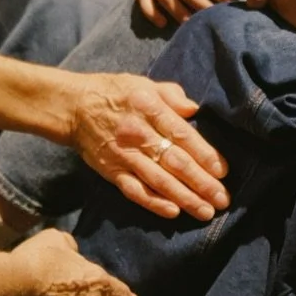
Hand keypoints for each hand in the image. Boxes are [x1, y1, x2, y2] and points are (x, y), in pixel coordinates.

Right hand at [67, 72, 228, 220]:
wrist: (72, 107)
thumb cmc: (113, 92)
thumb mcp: (142, 83)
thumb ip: (171, 94)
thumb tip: (195, 109)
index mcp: (149, 108)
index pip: (182, 134)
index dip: (204, 154)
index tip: (223, 171)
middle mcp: (138, 133)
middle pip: (174, 161)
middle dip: (201, 183)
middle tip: (222, 199)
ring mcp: (124, 155)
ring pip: (159, 180)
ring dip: (184, 198)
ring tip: (205, 212)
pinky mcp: (112, 171)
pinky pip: (135, 190)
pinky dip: (153, 202)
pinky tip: (173, 212)